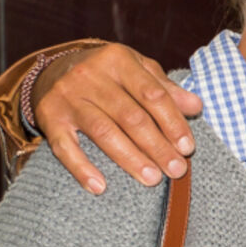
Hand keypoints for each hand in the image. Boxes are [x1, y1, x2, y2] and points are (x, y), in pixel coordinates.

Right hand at [34, 45, 201, 192]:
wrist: (51, 68)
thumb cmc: (107, 73)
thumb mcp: (137, 69)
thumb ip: (165, 88)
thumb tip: (197, 106)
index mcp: (118, 60)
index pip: (152, 95)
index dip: (172, 122)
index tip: (188, 148)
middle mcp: (90, 76)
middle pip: (130, 116)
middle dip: (157, 146)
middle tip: (176, 170)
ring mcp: (68, 97)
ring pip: (103, 132)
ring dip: (130, 159)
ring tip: (152, 179)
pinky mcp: (49, 117)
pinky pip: (64, 147)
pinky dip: (81, 168)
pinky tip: (100, 187)